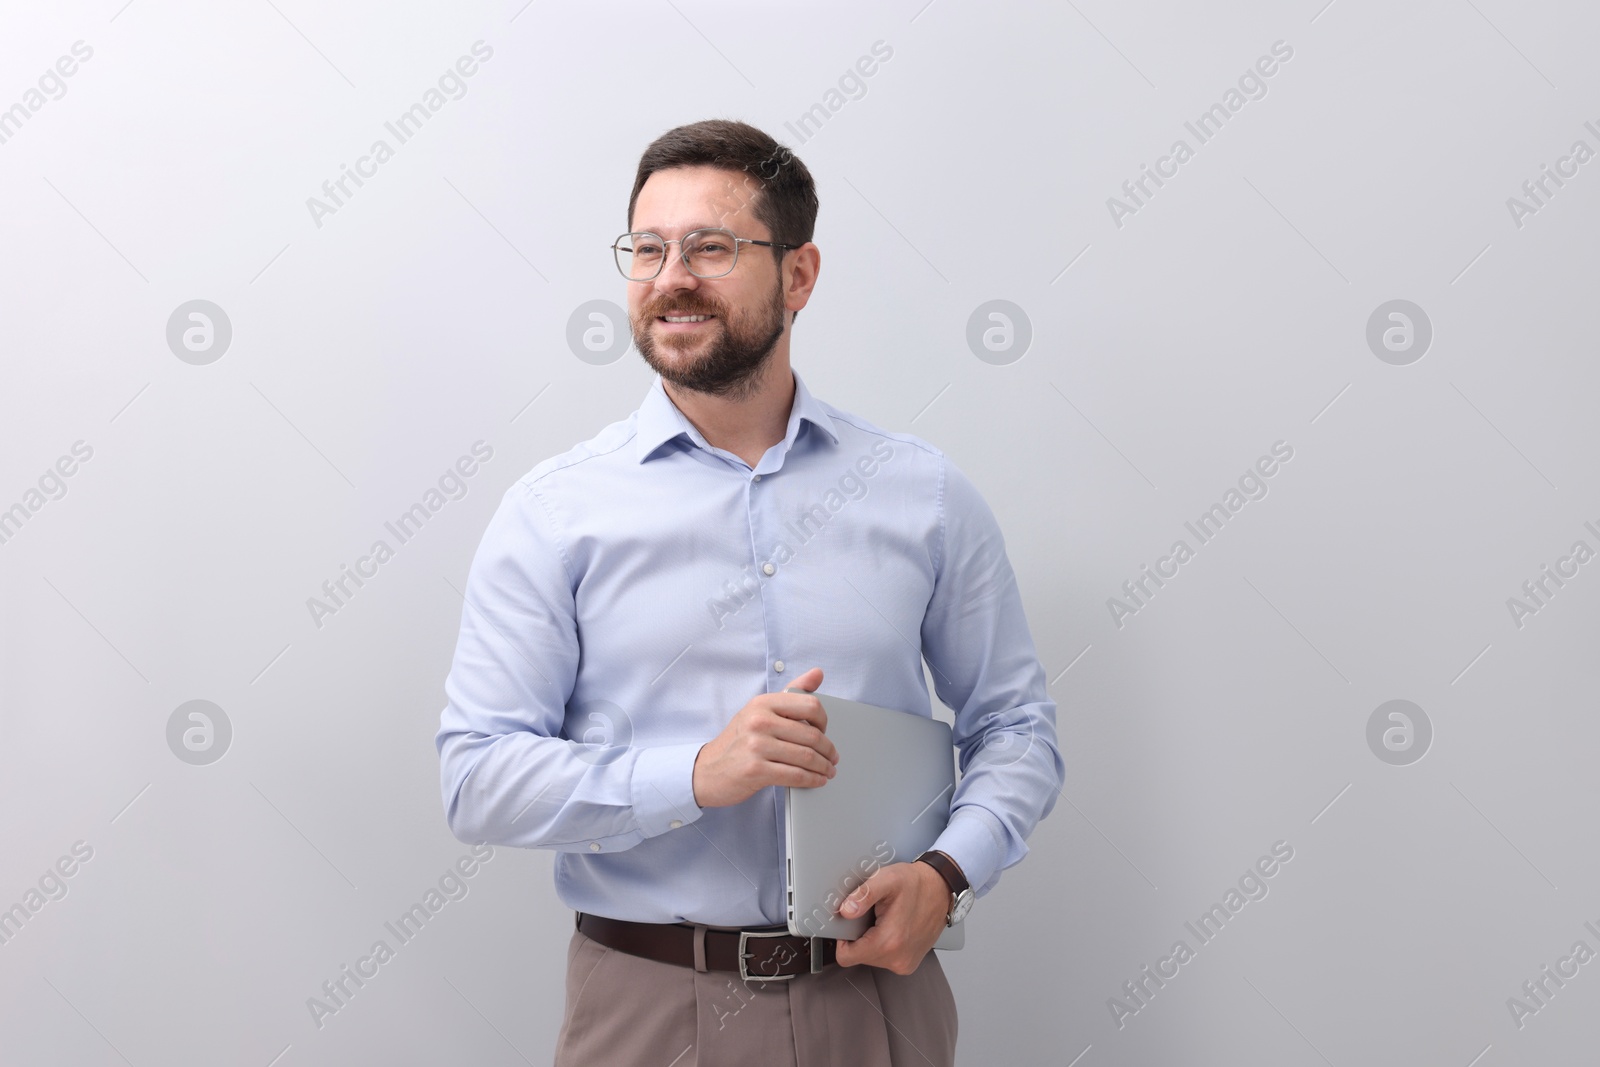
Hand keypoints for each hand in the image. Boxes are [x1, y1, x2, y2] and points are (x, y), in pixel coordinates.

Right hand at [691, 668, 837, 807]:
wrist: (706, 771)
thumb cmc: (738, 741)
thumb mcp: (760, 710)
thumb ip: (791, 692)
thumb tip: (818, 673)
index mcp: (762, 703)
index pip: (810, 705)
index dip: (824, 721)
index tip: (824, 732)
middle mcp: (759, 721)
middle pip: (811, 735)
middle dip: (828, 750)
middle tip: (833, 758)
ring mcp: (756, 745)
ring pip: (806, 757)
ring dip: (823, 767)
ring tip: (828, 770)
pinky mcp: (755, 770)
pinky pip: (796, 775)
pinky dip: (812, 780)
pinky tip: (818, 780)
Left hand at [832, 861, 950, 974]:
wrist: (942, 889)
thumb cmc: (917, 883)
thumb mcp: (887, 879)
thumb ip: (864, 894)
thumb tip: (846, 910)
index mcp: (889, 942)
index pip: (846, 957)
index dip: (842, 939)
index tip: (850, 924)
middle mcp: (898, 959)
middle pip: (859, 957)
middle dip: (860, 937)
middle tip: (872, 916)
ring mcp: (905, 963)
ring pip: (871, 959)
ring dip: (872, 941)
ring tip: (885, 920)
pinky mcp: (909, 963)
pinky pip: (885, 959)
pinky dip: (884, 945)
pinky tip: (893, 927)